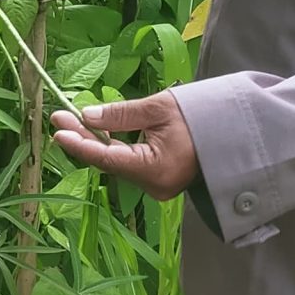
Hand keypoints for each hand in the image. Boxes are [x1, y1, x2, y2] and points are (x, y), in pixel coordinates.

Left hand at [51, 92, 198, 200]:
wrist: (236, 131)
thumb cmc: (201, 116)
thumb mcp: (158, 108)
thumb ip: (120, 114)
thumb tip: (87, 116)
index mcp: (155, 169)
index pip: (108, 158)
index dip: (80, 144)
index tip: (59, 129)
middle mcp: (154, 185)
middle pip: (109, 162)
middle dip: (84, 139)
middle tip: (60, 117)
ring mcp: (157, 186)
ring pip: (117, 164)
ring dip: (96, 142)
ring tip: (72, 120)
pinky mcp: (159, 180)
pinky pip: (129, 164)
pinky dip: (113, 148)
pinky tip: (96, 132)